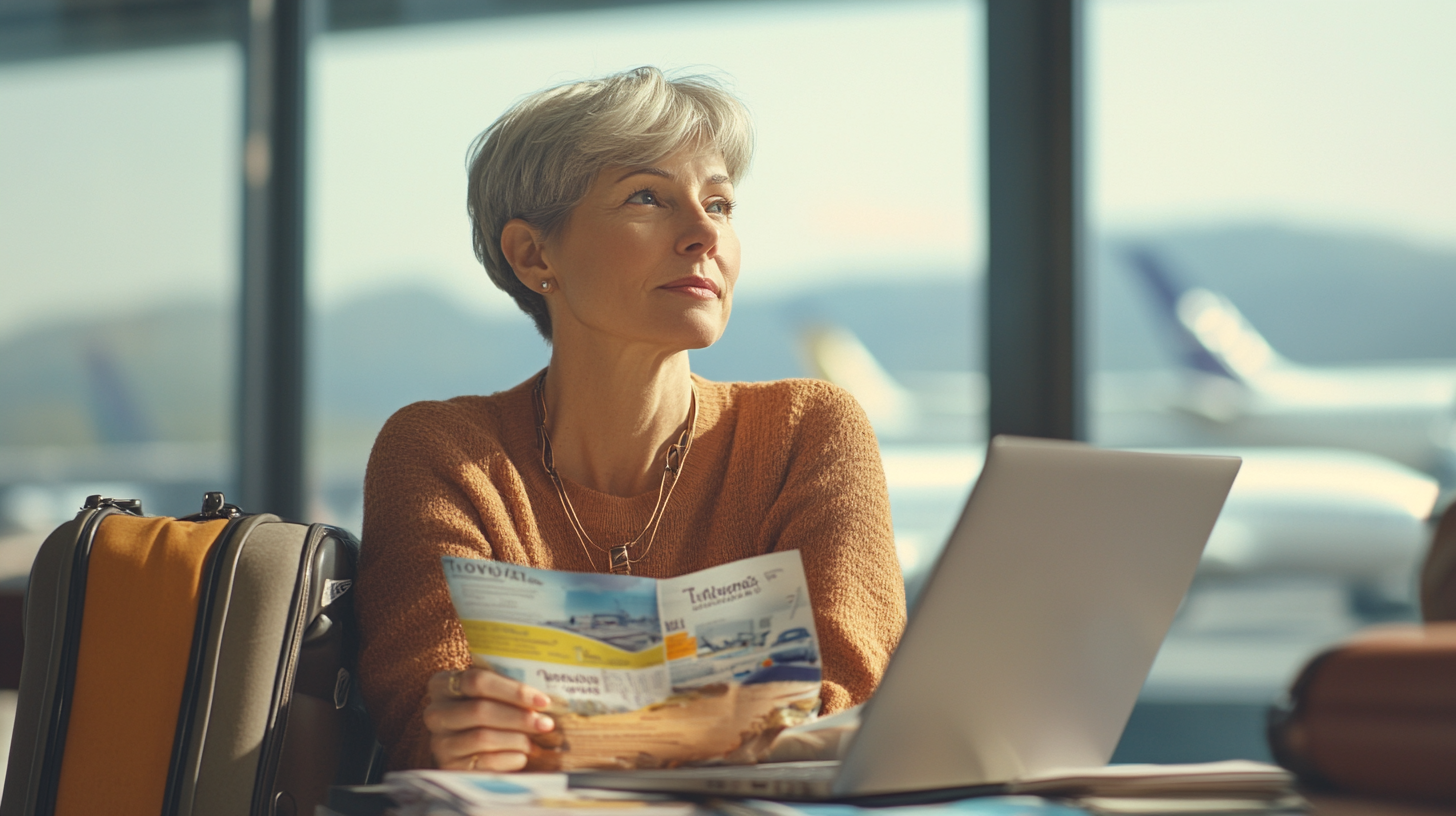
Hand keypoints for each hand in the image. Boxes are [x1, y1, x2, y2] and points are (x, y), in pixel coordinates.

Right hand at [423, 658, 555, 770]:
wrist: (466, 746)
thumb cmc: (486, 712)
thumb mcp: (491, 694)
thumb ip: (509, 691)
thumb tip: (544, 701)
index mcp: (443, 684)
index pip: (477, 681)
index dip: (513, 690)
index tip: (542, 700)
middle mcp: (435, 713)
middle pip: (480, 710)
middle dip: (519, 717)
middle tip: (545, 723)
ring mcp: (440, 742)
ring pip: (483, 737)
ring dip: (516, 739)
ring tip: (532, 742)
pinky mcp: (448, 767)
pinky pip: (484, 762)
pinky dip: (509, 758)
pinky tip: (521, 756)